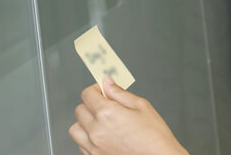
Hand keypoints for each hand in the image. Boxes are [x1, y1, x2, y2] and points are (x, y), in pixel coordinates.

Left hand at [69, 76, 188, 154]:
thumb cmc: (154, 136)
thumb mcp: (142, 106)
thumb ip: (120, 93)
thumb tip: (108, 83)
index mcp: (107, 114)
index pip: (87, 94)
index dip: (95, 89)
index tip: (103, 90)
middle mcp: (96, 131)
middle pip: (79, 110)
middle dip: (91, 104)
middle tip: (105, 104)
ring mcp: (93, 147)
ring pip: (76, 129)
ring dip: (85, 122)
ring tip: (101, 122)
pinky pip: (81, 145)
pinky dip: (88, 138)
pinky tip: (103, 136)